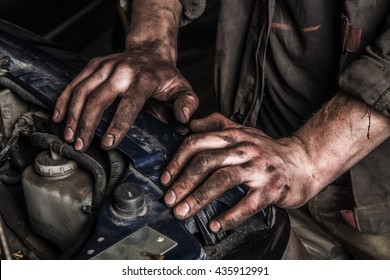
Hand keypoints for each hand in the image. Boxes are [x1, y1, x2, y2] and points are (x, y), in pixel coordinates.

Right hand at [52, 42, 197, 150]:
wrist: (150, 50)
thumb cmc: (165, 76)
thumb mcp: (182, 88)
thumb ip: (187, 104)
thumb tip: (184, 120)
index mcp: (144, 80)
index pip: (129, 104)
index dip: (117, 125)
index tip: (106, 144)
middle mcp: (122, 71)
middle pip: (98, 98)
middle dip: (87, 125)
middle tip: (81, 146)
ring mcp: (105, 66)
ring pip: (82, 91)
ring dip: (73, 115)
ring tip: (68, 136)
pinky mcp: (94, 65)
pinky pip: (74, 83)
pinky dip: (64, 100)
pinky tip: (58, 117)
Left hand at [161, 113, 316, 231]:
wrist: (304, 161)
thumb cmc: (267, 151)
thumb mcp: (243, 131)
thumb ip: (217, 125)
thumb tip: (190, 126)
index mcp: (234, 135)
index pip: (198, 142)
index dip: (177, 160)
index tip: (165, 179)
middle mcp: (245, 148)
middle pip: (206, 161)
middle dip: (183, 182)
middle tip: (169, 200)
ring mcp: (260, 168)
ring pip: (223, 180)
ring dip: (199, 198)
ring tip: (183, 212)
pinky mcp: (273, 188)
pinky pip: (248, 203)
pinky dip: (229, 216)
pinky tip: (215, 225)